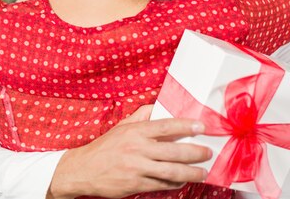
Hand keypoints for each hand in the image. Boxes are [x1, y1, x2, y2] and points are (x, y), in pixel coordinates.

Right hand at [47, 105, 211, 198]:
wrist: (82, 170)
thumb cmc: (105, 147)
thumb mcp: (122, 126)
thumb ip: (142, 115)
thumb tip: (160, 106)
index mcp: (136, 132)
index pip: (166, 126)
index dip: (186, 126)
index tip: (201, 127)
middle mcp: (138, 149)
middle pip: (174, 151)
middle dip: (195, 153)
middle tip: (207, 153)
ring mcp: (137, 168)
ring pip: (171, 171)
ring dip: (191, 172)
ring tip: (203, 171)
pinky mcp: (136, 184)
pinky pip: (162, 184)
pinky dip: (176, 182)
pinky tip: (183, 179)